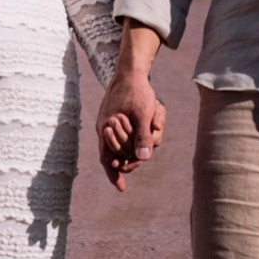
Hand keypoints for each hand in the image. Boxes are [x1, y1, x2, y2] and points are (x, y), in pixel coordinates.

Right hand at [99, 61, 166, 188]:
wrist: (130, 70)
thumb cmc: (136, 90)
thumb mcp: (143, 112)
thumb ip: (143, 135)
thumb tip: (144, 158)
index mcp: (106, 128)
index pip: (107, 159)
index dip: (114, 175)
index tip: (122, 189)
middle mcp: (104, 129)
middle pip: (118, 154)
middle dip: (134, 154)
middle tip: (153, 138)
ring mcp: (108, 123)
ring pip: (123, 143)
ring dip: (139, 138)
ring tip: (154, 123)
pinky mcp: (115, 117)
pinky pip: (124, 133)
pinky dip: (134, 136)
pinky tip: (144, 131)